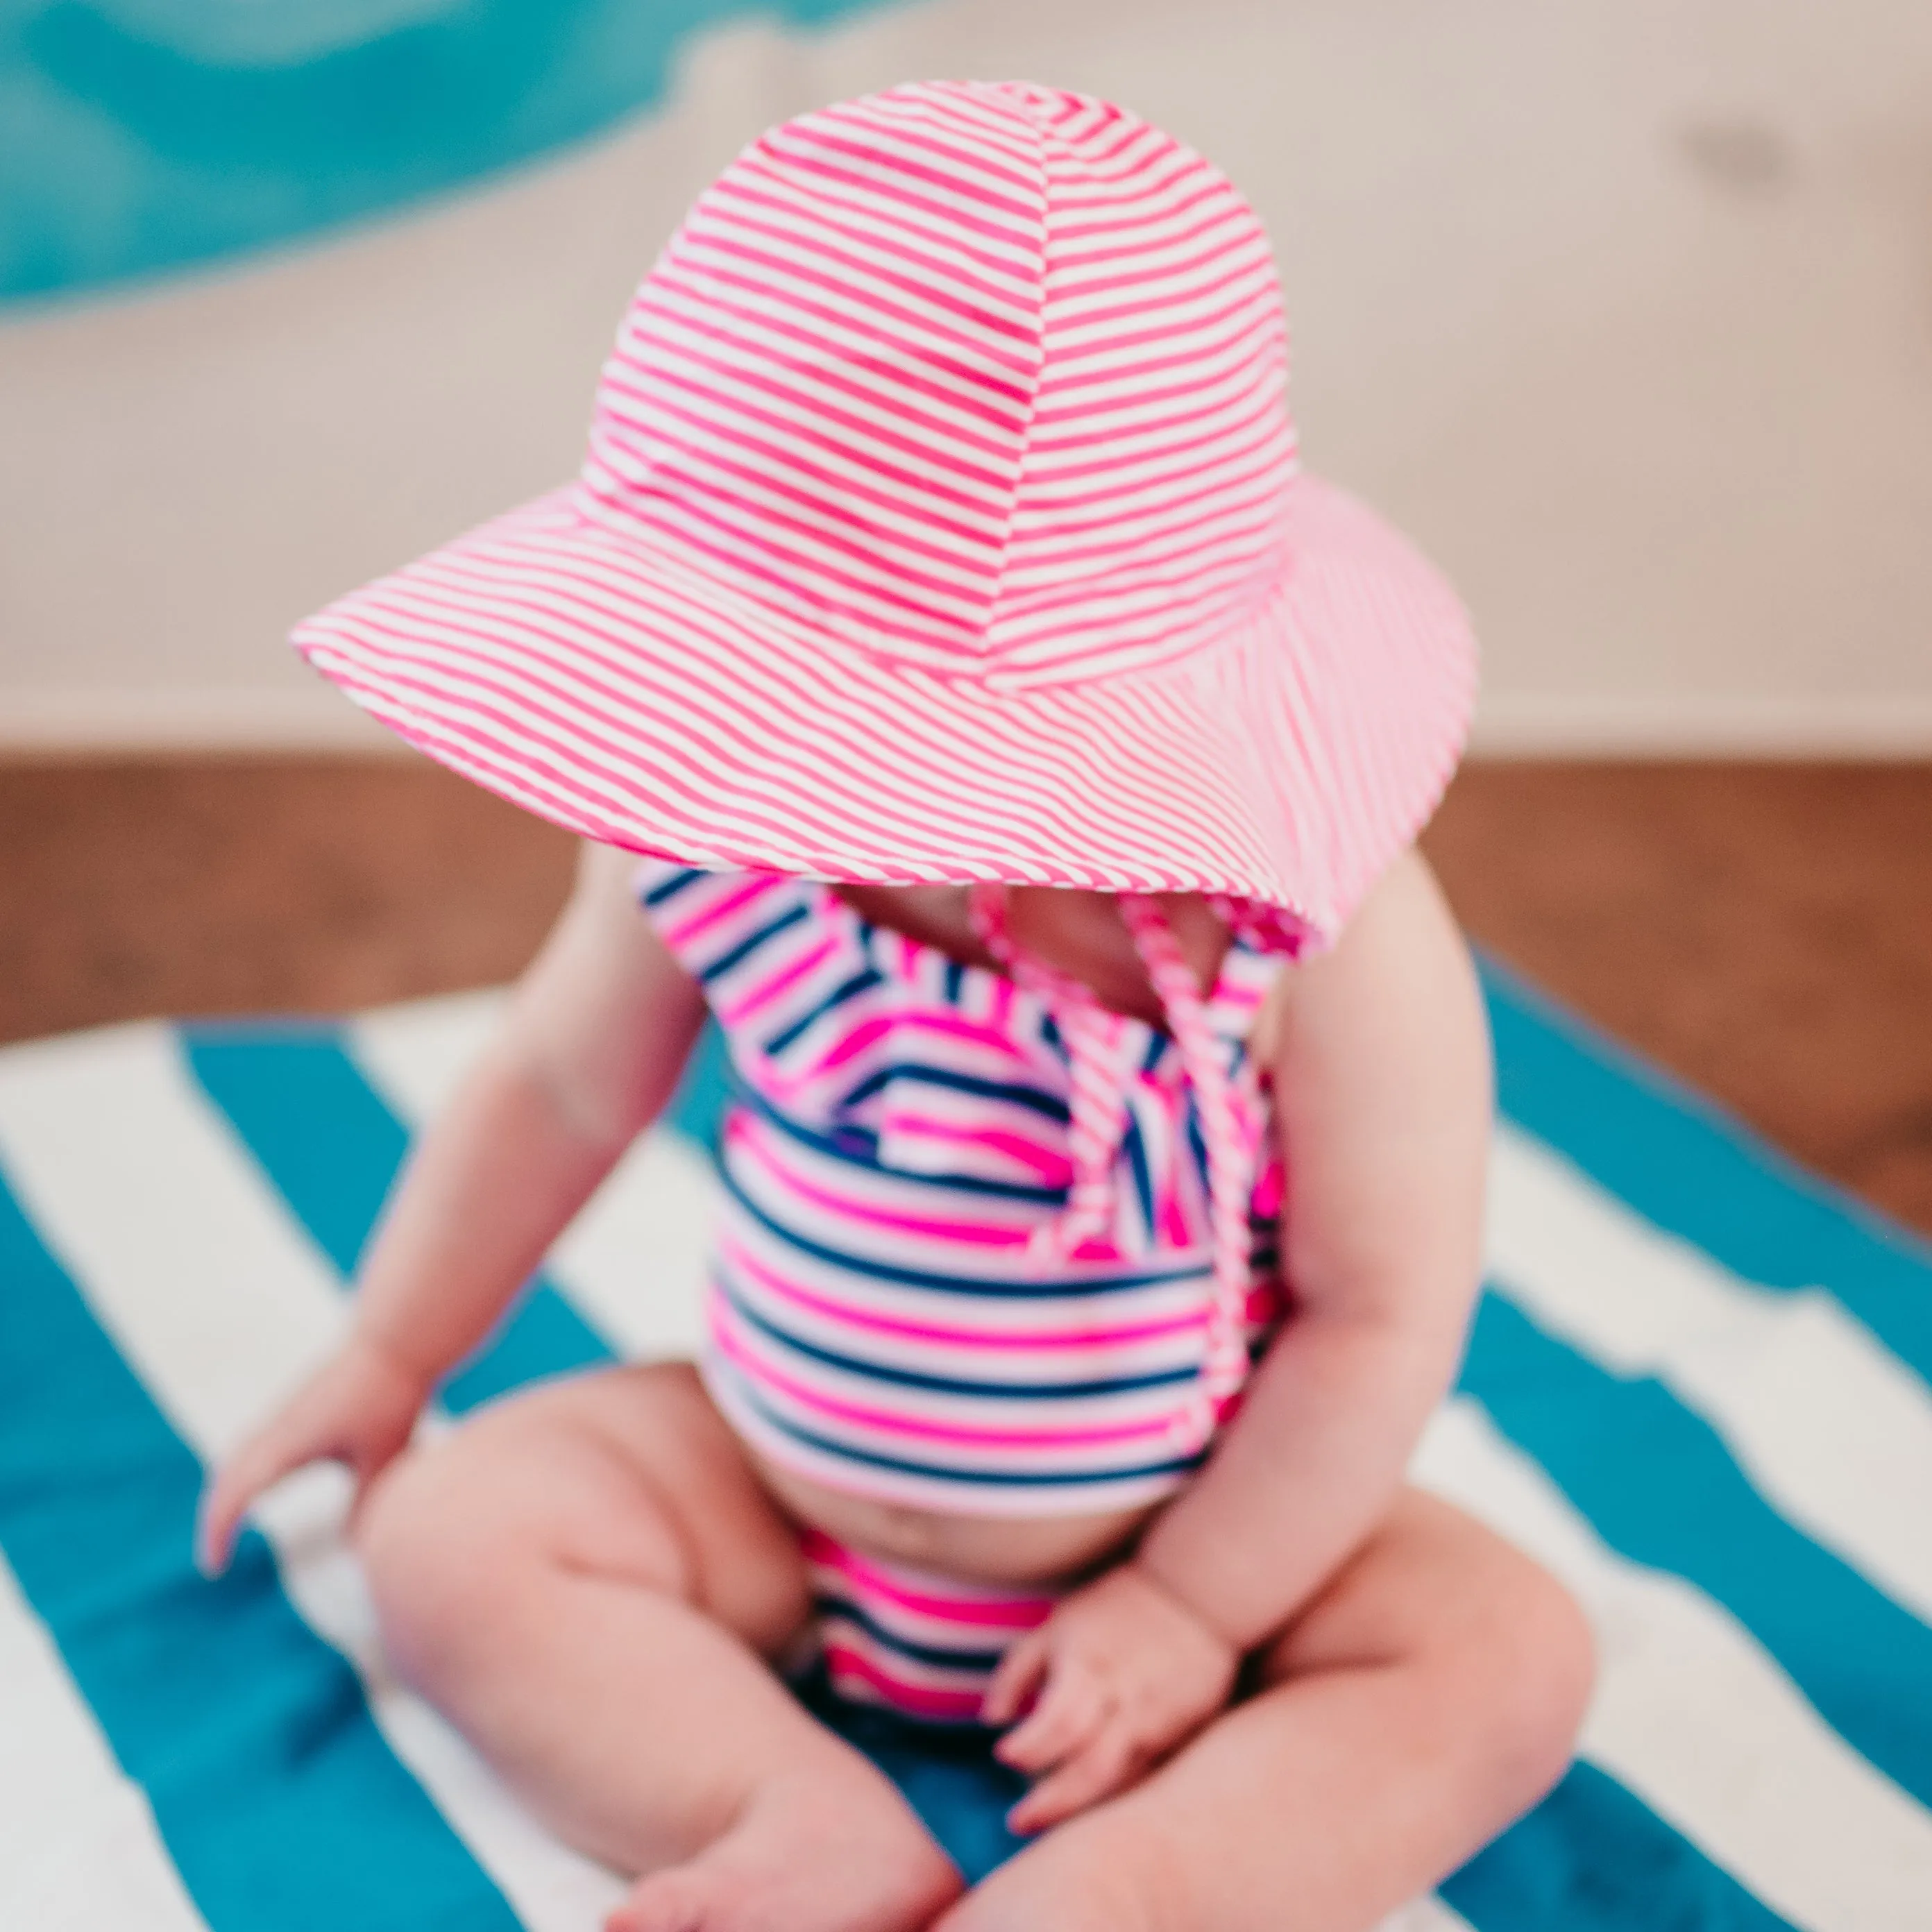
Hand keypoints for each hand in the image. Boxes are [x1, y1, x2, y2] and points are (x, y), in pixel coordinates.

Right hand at [196, 1329, 430, 1576]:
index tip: (214, 1568)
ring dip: (227, 1491)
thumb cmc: (391, 1395)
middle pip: (227, 1477)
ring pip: (239, 1456)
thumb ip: (367, 1502)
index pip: (237, 1493)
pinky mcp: (297, 1404)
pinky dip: (245, 1468)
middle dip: (215, 1518)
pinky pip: (257, 1441)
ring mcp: (285, 1413)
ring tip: (225, 1527)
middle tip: (214, 1559)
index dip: (219, 1531)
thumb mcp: (384, 1457)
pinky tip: (259, 1481)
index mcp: (290, 1441)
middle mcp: (278, 1426)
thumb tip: (356, 1549)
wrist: (396, 1339)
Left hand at [981, 1562, 1238, 1832]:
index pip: (1057, 1721)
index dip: (1028, 1747)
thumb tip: (990, 1719)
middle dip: (1050, 1800)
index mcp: (1088, 1664)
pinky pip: (1141, 1775)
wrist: (1198, 1594)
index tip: (1002, 1757)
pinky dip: (1111, 1795)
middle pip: (1088, 1764)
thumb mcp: (1059, 1623)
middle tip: (1017, 1822)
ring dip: (1078, 1807)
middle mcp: (1122, 1697)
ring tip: (1044, 1822)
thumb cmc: (1117, 1605)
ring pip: (1116, 1778)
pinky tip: (1088, 1807)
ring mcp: (1154, 1719)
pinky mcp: (1177, 1732)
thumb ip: (1020, 1669)